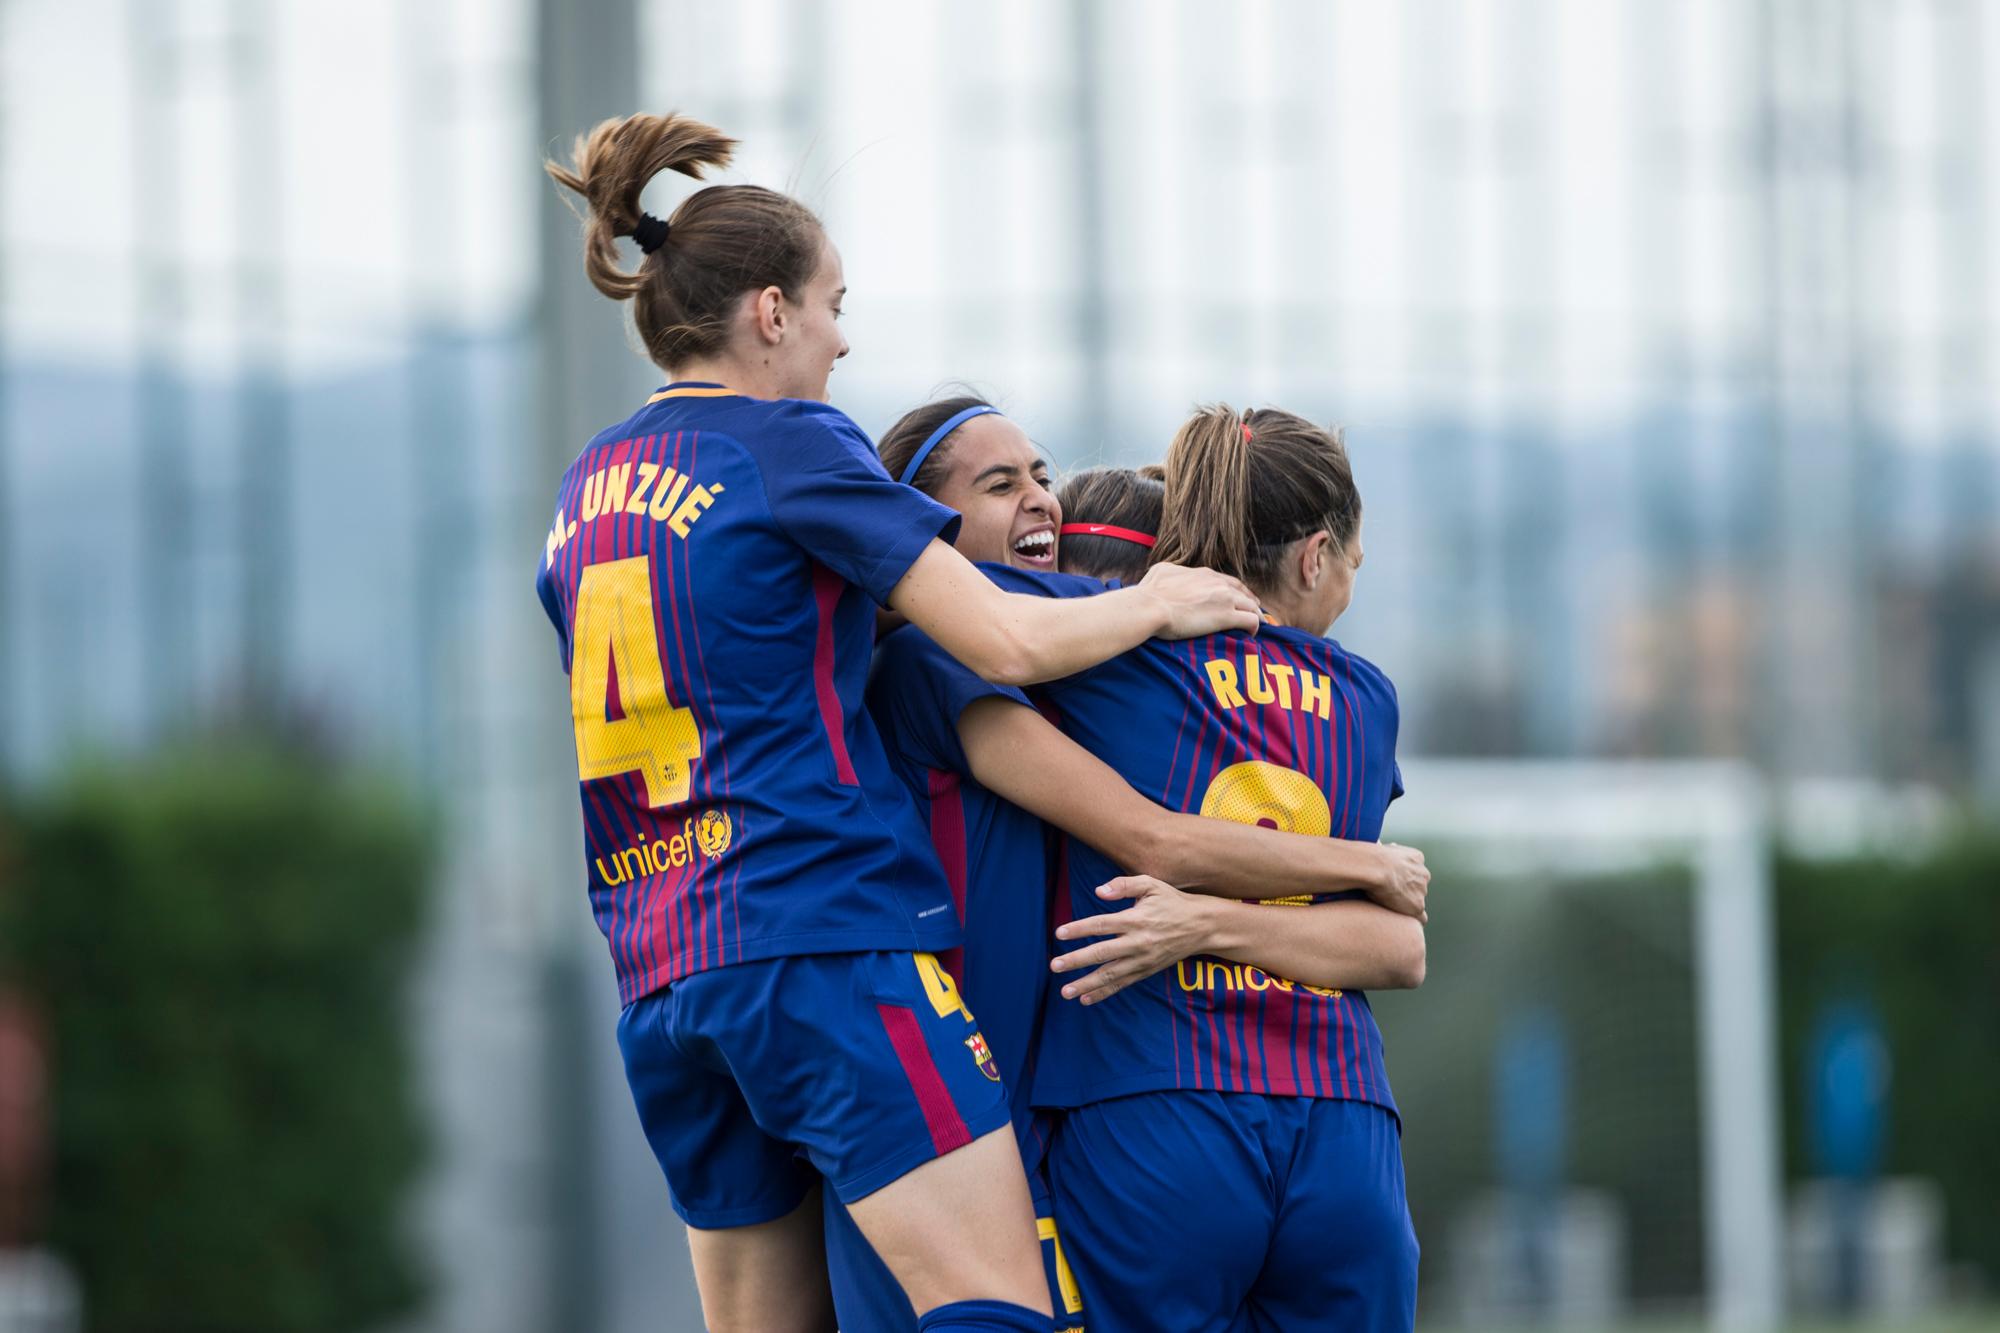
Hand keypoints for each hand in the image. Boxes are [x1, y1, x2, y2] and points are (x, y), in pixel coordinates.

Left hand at [1050, 875, 1214, 1004]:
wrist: (1202, 926)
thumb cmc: (1172, 902)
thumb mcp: (1151, 884)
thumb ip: (1124, 885)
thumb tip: (1098, 891)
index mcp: (1136, 919)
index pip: (1102, 924)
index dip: (1079, 929)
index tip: (1058, 934)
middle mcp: (1138, 942)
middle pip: (1102, 953)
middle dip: (1076, 960)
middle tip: (1054, 966)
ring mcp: (1142, 959)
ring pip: (1111, 974)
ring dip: (1087, 984)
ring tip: (1065, 991)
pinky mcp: (1146, 971)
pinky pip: (1122, 984)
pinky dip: (1104, 993)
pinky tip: (1086, 999)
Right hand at [1135, 562, 1260, 639]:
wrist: (1150, 606)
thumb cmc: (1149, 593)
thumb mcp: (1161, 572)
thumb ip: (1171, 573)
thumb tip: (1166, 574)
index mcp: (1202, 573)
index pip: (1225, 580)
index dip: (1234, 590)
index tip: (1237, 597)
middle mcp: (1217, 582)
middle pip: (1242, 591)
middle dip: (1250, 600)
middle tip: (1255, 609)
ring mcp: (1224, 598)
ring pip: (1251, 605)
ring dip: (1256, 615)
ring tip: (1259, 625)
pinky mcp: (1226, 616)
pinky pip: (1251, 620)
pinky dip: (1254, 626)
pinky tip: (1251, 634)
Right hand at [1369, 842, 1428, 921]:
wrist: (1374, 867)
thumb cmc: (1372, 857)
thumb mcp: (1384, 848)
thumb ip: (1390, 851)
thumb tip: (1387, 846)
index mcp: (1417, 858)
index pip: (1415, 870)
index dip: (1403, 877)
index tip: (1393, 881)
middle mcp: (1423, 874)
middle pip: (1419, 886)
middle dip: (1408, 891)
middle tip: (1390, 896)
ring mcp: (1422, 891)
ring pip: (1418, 901)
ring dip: (1408, 904)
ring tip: (1391, 909)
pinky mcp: (1417, 906)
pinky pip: (1421, 918)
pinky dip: (1414, 920)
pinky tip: (1405, 925)